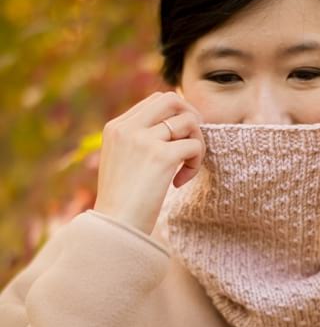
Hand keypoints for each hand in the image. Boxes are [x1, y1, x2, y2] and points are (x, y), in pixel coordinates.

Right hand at [94, 91, 205, 235]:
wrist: (114, 227)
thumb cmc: (120, 202)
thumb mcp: (121, 162)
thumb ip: (137, 141)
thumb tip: (173, 129)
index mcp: (116, 126)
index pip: (154, 101)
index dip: (175, 116)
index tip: (179, 140)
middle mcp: (128, 128)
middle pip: (172, 98)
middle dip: (191, 116)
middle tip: (192, 142)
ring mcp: (145, 140)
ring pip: (189, 121)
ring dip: (197, 143)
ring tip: (186, 167)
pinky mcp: (162, 157)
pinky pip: (194, 146)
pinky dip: (196, 164)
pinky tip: (180, 182)